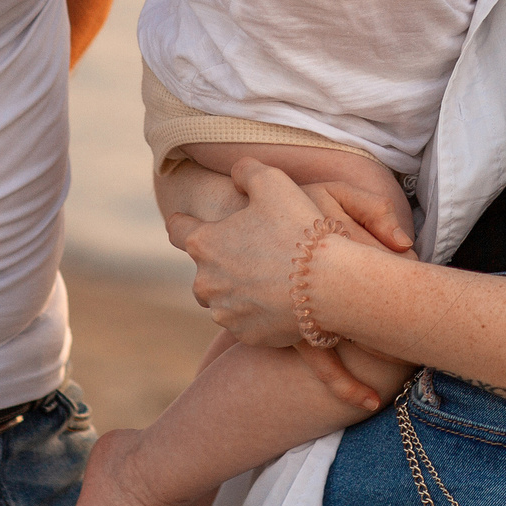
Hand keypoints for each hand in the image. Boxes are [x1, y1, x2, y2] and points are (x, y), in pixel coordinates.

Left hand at [164, 159, 408, 347]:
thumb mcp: (272, 181)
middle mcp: (206, 283)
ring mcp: (226, 313)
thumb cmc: (298, 229)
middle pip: (203, 268)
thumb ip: (246, 170)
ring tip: (270, 276)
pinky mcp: (248, 335)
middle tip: (252, 250)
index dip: (183, 220)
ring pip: (223, 297)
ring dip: (238, 288)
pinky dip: (258, 311)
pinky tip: (281, 299)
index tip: (186, 220)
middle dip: (220, 260)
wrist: (329, 284)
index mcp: (203, 244)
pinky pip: (246, 321)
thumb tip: (236, 174)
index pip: (176, 228)